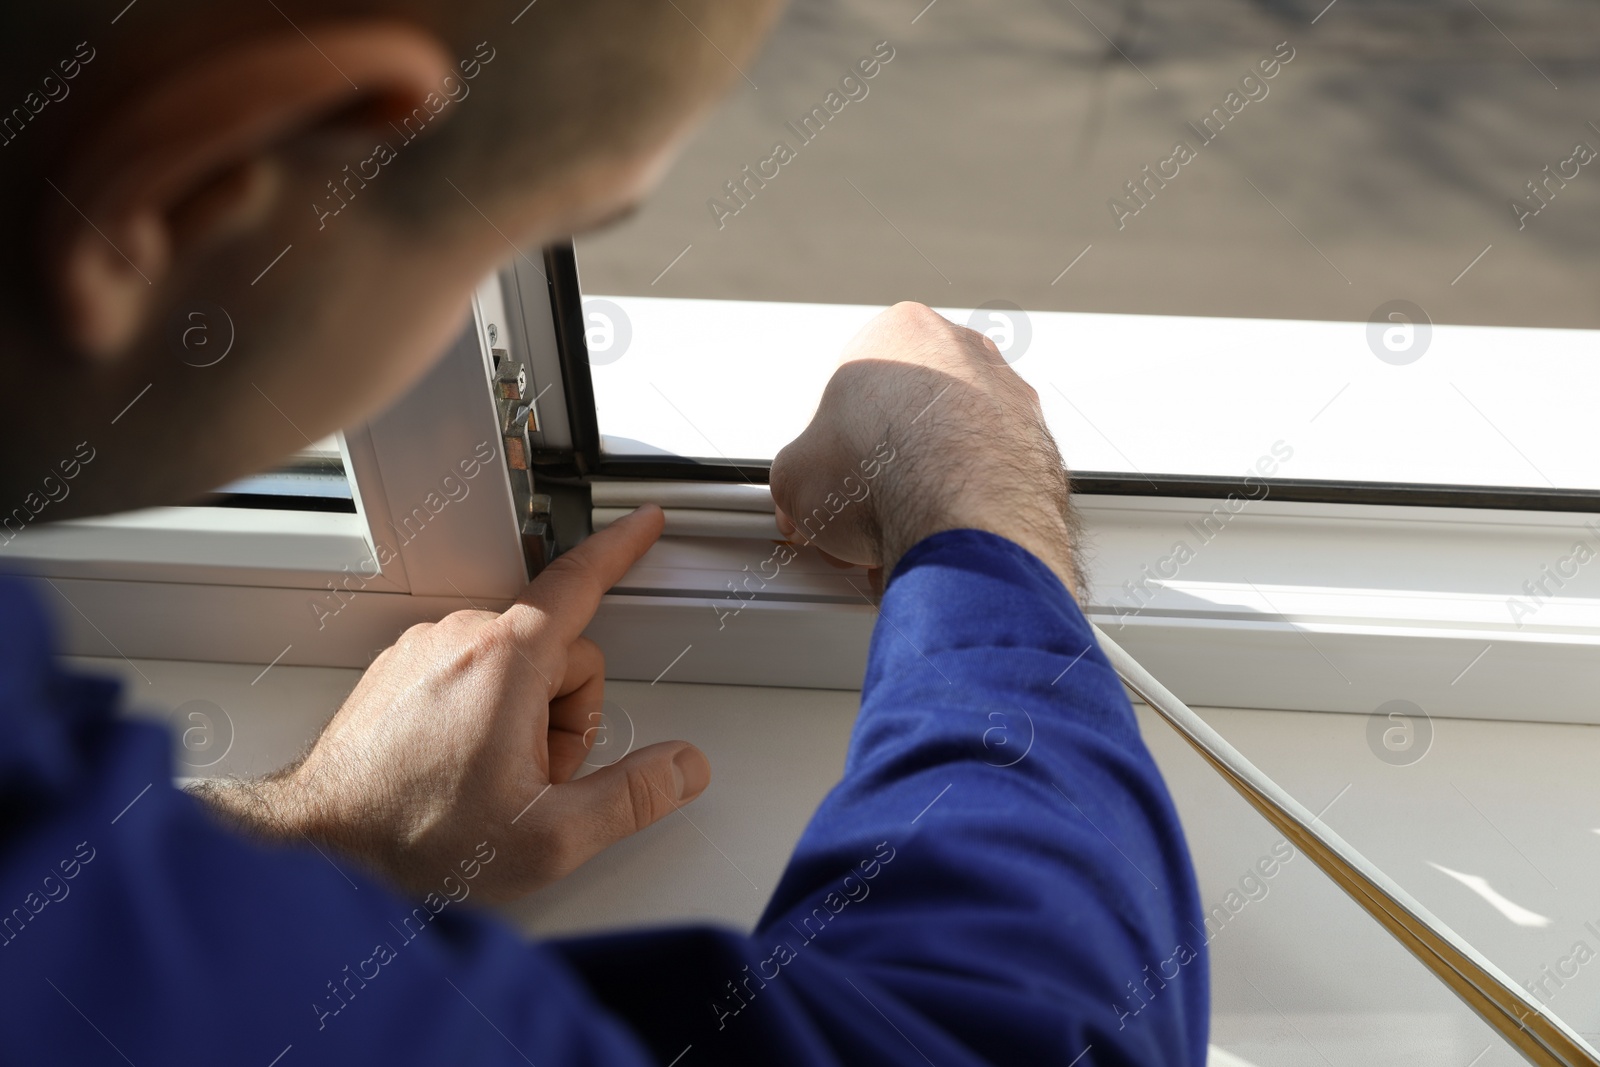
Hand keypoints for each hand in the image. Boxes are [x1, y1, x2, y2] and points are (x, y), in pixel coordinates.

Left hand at [192, 505, 708, 902]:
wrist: (321, 845)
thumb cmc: (413, 834)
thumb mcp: (550, 836)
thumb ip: (633, 797)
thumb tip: (682, 769)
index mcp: (507, 658)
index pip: (580, 581)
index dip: (621, 549)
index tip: (642, 524)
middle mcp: (462, 637)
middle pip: (559, 654)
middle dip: (564, 717)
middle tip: (532, 780)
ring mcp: (424, 651)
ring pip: (515, 667)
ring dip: (522, 720)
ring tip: (488, 781)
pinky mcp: (399, 672)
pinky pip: (469, 676)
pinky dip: (481, 714)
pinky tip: (458, 769)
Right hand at [771, 301, 1080, 594]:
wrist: (966, 521)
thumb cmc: (885, 477)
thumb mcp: (796, 476)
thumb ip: (797, 479)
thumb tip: (800, 502)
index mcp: (899, 331)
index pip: (855, 385)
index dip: (836, 444)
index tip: (832, 479)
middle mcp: (964, 352)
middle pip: (912, 410)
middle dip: (890, 460)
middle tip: (867, 506)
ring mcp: (1011, 397)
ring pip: (958, 442)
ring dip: (935, 481)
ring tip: (907, 528)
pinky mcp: (1042, 447)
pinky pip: (995, 475)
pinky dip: (975, 502)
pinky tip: (948, 534)